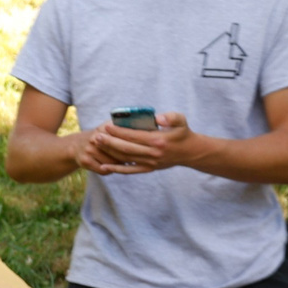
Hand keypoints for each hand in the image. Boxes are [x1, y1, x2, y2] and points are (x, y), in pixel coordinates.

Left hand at [80, 111, 199, 175]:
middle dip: (109, 142)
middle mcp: (152, 153)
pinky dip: (116, 169)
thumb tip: (157, 118)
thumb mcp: (181, 120)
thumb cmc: (182, 132)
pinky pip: (129, 170)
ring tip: (97, 145)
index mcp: (158, 140)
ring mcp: (149, 163)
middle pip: (126, 148)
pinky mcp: (148, 169)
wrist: (190, 152)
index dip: (119, 132)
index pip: (134, 136)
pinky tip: (104, 166)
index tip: (107, 126)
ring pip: (125, 159)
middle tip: (97, 136)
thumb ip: (170, 117)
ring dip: (110, 152)